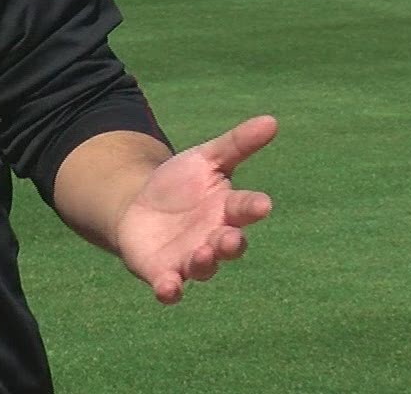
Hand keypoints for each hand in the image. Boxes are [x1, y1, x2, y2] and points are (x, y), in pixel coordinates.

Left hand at [115, 115, 275, 304]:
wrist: (138, 206)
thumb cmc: (181, 183)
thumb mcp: (205, 158)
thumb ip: (236, 144)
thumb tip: (271, 120)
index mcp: (227, 209)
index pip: (245, 208)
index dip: (253, 207)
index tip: (263, 204)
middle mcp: (213, 238)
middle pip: (228, 244)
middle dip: (231, 242)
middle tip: (231, 238)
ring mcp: (189, 258)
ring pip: (202, 267)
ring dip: (204, 263)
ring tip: (202, 255)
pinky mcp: (162, 272)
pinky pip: (169, 286)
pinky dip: (169, 290)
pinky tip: (168, 288)